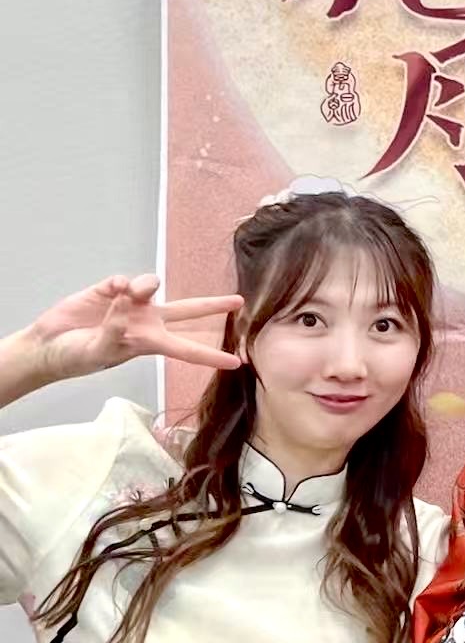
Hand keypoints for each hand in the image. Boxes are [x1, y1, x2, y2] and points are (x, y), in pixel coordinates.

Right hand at [25, 275, 241, 382]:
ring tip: (126, 292)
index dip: (210, 355)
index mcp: (149, 343)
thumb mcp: (98, 353)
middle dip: (212, 306)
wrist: (48, 345)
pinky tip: (112, 289)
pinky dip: (121, 283)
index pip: (186, 349)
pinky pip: (125, 280)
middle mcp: (146, 322)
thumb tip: (129, 303)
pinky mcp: (110, 290)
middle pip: (187, 311)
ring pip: (151, 285)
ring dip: (144, 286)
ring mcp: (129, 304)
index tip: (236, 362)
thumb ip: (115, 331)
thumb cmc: (75, 358)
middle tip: (239, 300)